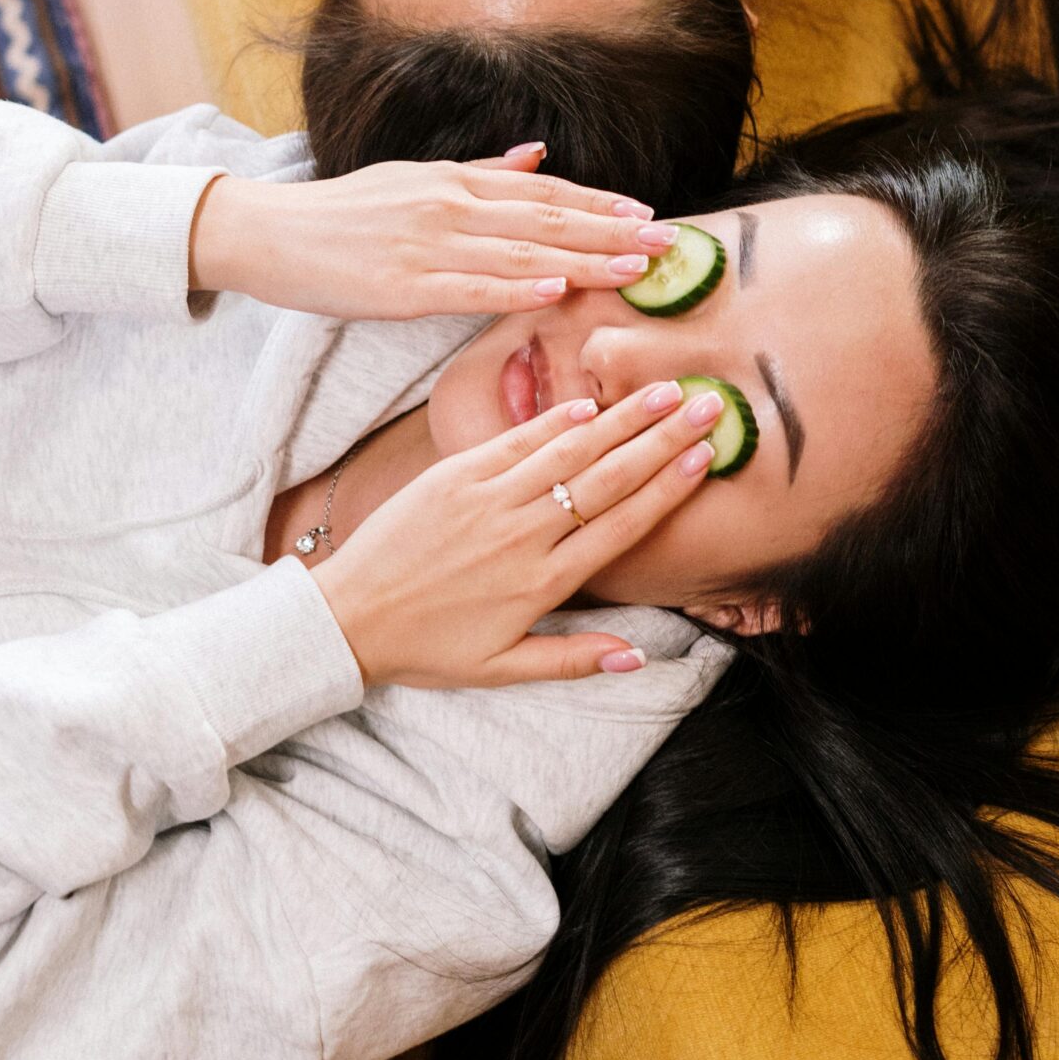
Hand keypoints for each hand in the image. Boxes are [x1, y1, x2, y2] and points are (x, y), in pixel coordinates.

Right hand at [188, 144, 679, 318]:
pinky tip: (556, 291)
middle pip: (546, 218)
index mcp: (455, 180)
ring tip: (633, 270)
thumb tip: (538, 153)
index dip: (599, 203)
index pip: (544, 190)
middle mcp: (450, 204)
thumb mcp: (414, 179)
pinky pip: (471, 287)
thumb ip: (481, 171)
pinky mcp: (404, 285)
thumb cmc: (343, 214)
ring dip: (584, 260)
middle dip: (611, 232)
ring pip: (522, 251)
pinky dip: (517, 287)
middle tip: (667, 244)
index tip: (647, 214)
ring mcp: (428, 244)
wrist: (270, 233)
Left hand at [312, 380, 722, 686]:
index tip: (706, 458)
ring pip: (568, 451)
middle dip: (663, 439)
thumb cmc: (427, 647)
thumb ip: (575, 658)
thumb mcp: (502, 668)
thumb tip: (640, 659)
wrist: (349, 617)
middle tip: (709, 405)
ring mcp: (487, 499)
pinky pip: (514, 442)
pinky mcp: (453, 475)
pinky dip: (554, 421)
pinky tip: (589, 403)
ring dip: (621, 418)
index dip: (668, 488)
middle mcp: (522, 535)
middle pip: (608, 478)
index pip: (621, 525)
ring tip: (663, 391)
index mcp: (542, 583)